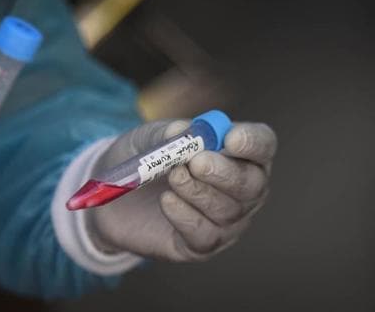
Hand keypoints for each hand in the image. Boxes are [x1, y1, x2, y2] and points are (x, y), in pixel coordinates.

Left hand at [86, 120, 276, 260]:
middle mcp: (240, 189)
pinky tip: (167, 201)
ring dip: (199, 192)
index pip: (262, 145)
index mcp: (236, 153)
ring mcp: (225, 220)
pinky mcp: (201, 245)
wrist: (112, 195)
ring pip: (228, 211)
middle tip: (197, 163)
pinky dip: (186, 217)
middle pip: (253, 184)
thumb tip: (185, 131)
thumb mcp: (147, 138)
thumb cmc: (142, 159)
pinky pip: (205, 235)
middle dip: (225, 173)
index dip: (253, 142)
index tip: (230, 138)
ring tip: (172, 177)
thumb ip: (166, 133)